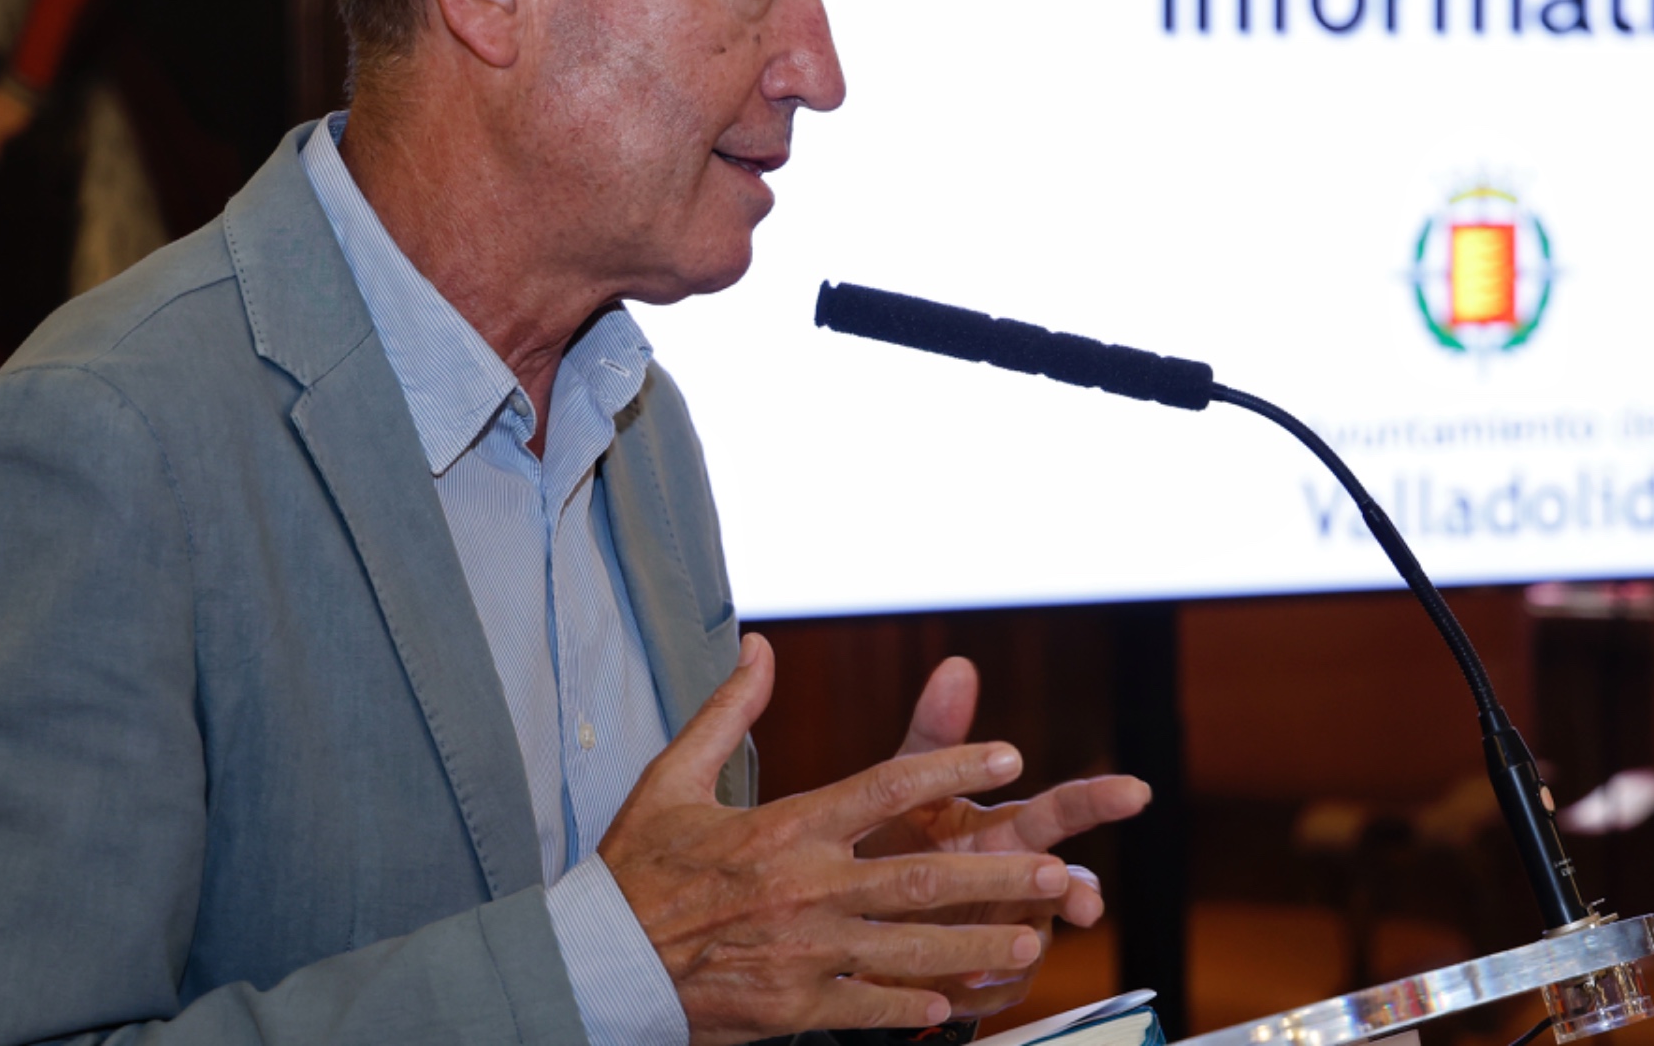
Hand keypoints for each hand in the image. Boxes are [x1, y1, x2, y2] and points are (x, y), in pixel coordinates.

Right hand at [596, 634, 1080, 1045]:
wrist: (596, 961)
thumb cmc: (637, 866)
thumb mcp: (675, 777)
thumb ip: (728, 711)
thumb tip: (760, 646)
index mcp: (786, 827)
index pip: (887, 786)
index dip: (953, 765)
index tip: (1009, 755)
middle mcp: (807, 888)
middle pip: (921, 877)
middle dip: (997, 875)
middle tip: (1058, 869)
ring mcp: (805, 952)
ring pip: (911, 948)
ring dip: (976, 944)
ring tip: (1031, 938)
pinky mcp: (794, 1005)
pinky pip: (870, 1007)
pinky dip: (914, 1008)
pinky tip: (954, 1005)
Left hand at [858, 656, 1152, 1016]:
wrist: (860, 910)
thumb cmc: (899, 836)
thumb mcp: (909, 783)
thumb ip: (936, 732)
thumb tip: (957, 664)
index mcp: (1009, 831)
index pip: (1062, 810)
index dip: (1100, 799)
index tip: (1134, 791)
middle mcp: (1021, 881)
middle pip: (1067, 884)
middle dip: (1081, 892)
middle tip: (1085, 902)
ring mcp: (1009, 931)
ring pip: (1035, 944)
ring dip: (1022, 948)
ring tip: (1001, 953)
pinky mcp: (987, 979)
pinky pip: (997, 986)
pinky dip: (983, 985)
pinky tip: (963, 983)